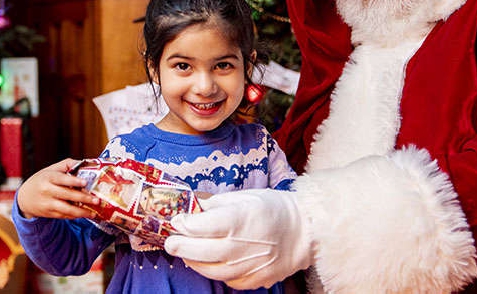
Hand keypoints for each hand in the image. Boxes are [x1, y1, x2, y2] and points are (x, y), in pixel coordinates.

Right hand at [16, 158, 96, 219]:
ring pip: (66, 209)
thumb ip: (68, 164)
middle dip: (83, 198)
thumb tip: (86, 163)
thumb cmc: (42, 180)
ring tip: (93, 213)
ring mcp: (48, 203)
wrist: (25, 197)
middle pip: (67, 195)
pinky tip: (85, 215)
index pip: (62, 179)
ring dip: (81, 212)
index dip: (73, 181)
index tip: (85, 182)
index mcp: (48, 177)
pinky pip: (64, 216)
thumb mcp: (51, 169)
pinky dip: (75, 216)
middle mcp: (47, 191)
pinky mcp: (49, 213)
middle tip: (96, 200)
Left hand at [164, 188, 311, 288]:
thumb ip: (215, 204)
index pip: (199, 226)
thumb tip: (192, 208)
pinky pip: (226, 279)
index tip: (178, 220)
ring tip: (188, 252)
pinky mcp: (254, 280)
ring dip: (194, 261)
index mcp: (238, 219)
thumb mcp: (244, 196)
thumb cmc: (274, 209)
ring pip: (209, 269)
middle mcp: (241, 245)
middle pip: (198, 250)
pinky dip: (214, 271)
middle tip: (172, 241)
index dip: (183, 223)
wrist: (304, 231)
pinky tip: (212, 261)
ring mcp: (247, 266)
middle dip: (180, 245)